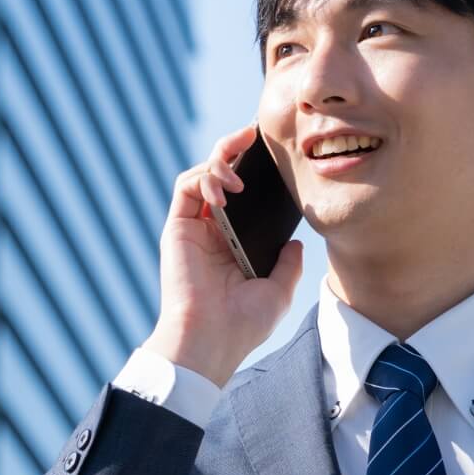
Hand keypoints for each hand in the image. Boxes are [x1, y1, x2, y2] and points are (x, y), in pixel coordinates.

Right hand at [144, 123, 304, 386]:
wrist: (211, 341)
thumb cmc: (242, 325)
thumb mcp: (278, 292)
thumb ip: (288, 265)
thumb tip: (296, 244)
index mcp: (234, 243)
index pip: (244, 195)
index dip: (255, 170)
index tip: (276, 153)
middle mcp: (212, 231)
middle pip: (221, 175)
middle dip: (236, 149)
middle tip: (254, 133)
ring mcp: (193, 228)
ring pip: (202, 173)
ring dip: (221, 160)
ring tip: (240, 173)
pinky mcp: (177, 228)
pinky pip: (186, 186)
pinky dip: (204, 176)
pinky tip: (224, 188)